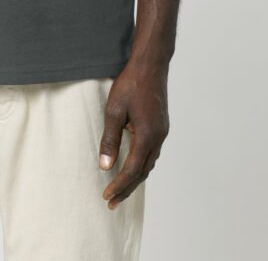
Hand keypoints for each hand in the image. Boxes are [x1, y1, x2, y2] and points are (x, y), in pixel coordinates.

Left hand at [98, 57, 168, 208]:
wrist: (151, 64)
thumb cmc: (131, 83)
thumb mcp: (114, 110)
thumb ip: (109, 139)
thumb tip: (105, 166)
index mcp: (147, 136)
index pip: (132, 170)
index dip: (119, 185)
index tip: (106, 196)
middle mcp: (158, 137)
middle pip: (142, 172)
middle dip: (127, 188)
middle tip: (111, 202)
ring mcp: (162, 132)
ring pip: (149, 164)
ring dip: (134, 178)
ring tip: (119, 189)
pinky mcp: (161, 126)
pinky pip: (151, 153)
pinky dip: (141, 165)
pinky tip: (132, 166)